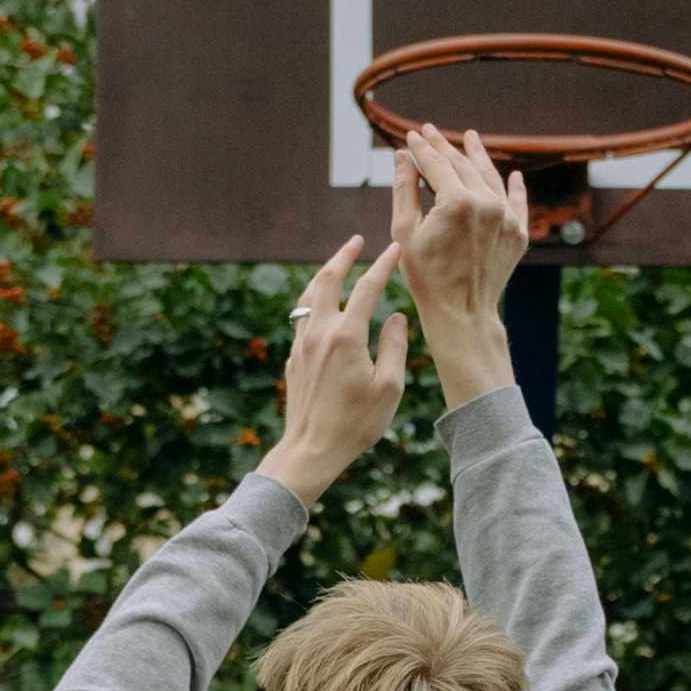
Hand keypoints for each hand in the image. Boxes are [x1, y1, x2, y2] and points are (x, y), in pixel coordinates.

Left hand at [255, 236, 408, 504]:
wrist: (311, 449)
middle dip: (343, 256)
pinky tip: (322, 306)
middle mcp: (319, 332)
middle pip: (327, 279)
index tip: (395, 250)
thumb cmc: (355, 423)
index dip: (383, 265)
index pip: (367, 287)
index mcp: (346, 336)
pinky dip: (313, 302)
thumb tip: (396, 317)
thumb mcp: (389, 387)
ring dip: (324, 275)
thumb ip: (394, 345)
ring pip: (308, 296)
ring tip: (337, 265)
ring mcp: (301, 343)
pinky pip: (301, 317)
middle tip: (356, 241)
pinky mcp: (293, 357)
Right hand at [391, 126, 527, 407]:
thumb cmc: (426, 277)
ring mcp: (506, 217)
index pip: (436, 164)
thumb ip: (404, 189)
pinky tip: (513, 174)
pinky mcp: (518, 233)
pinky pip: (517, 202)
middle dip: (445, 147)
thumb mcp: (405, 232)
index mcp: (457, 201)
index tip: (412, 135)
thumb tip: (401, 156)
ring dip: (478, 156)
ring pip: (491, 178)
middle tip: (431, 132)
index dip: (422, 148)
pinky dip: (514, 187)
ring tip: (470, 138)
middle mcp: (487, 203)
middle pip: (463, 165)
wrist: (462, 313)